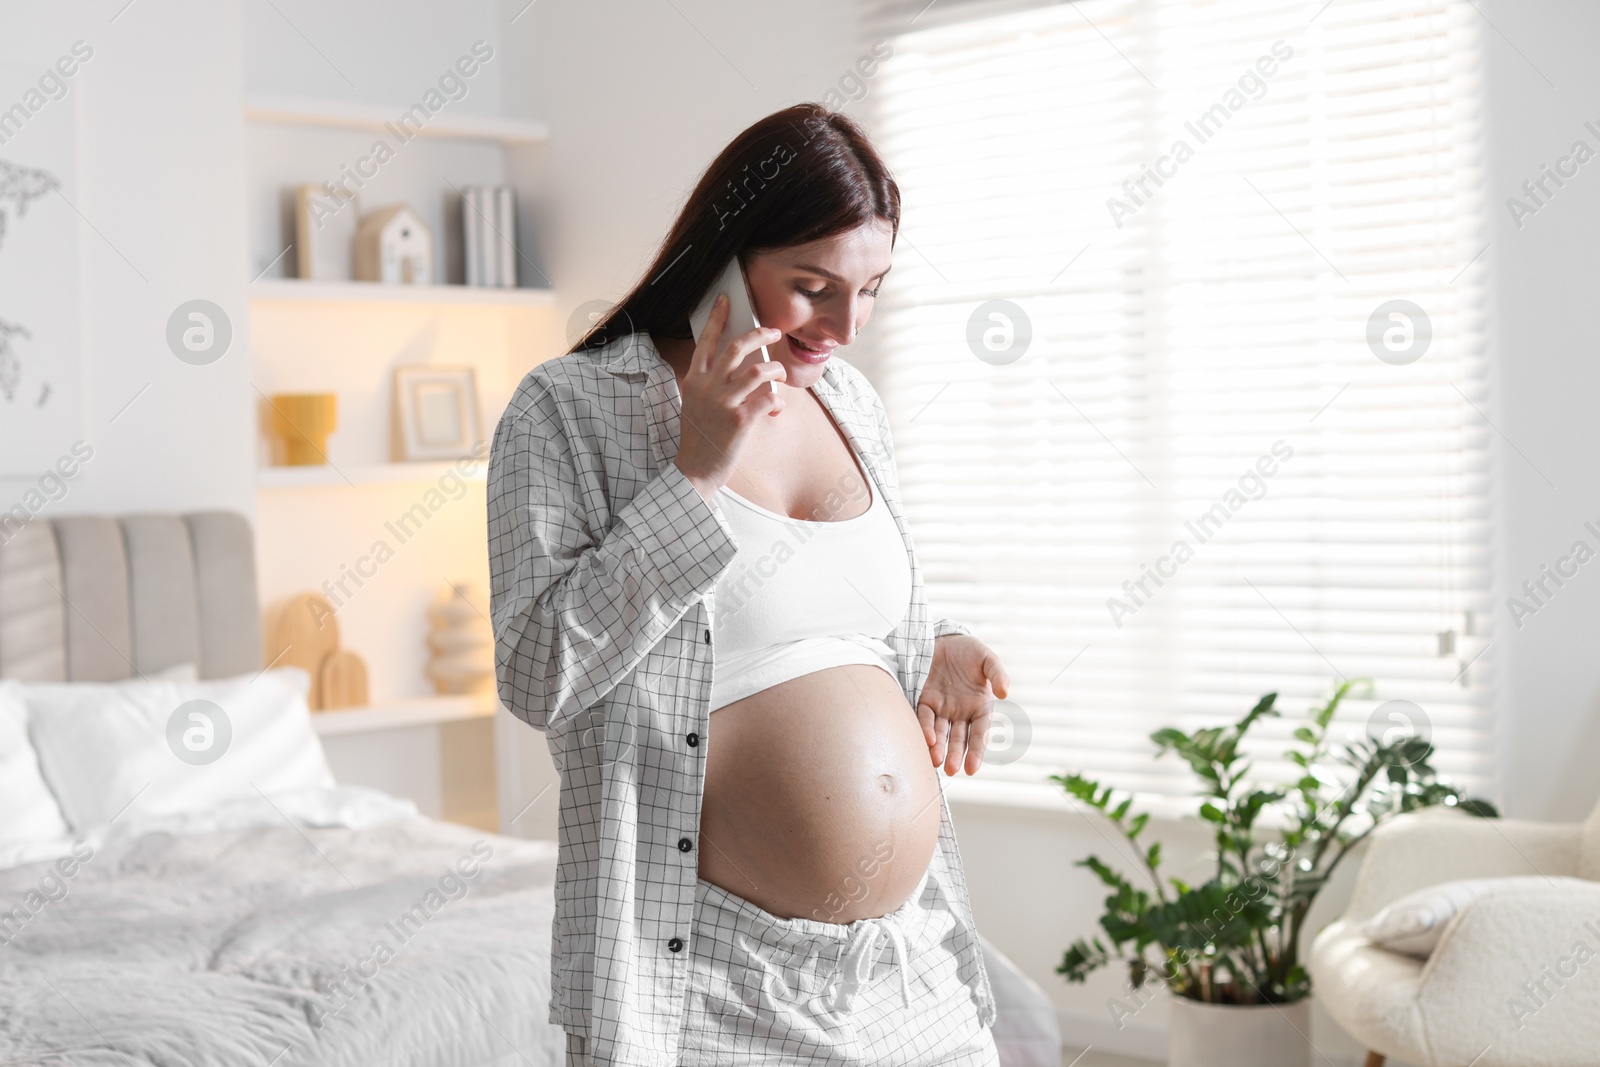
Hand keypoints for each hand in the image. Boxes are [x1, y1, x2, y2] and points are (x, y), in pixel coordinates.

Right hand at [673, 293, 786, 501]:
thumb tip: (736, 367)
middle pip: (736, 347)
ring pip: (758, 371)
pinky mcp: (739, 420)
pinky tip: (775, 408)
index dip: (716, 318)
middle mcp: (707, 387)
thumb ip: (709, 384)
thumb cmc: (698, 438)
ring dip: (775, 370)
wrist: (694, 470)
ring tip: (779, 376)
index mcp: (694, 380)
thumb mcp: (694, 404)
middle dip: (759, 334)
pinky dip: (777, 401)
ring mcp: (723, 403)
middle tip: (773, 331)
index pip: (706, 341)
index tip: (725, 300)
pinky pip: (767, 399)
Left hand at [917, 634, 1010, 775]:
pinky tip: (928, 739)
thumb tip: (1005, 692)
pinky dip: (925, 728)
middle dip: (956, 755)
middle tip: (952, 770)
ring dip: (939, 748)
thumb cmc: (969, 650)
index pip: (979, 733)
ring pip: (940, 732)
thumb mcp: (987, 659)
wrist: (943, 637)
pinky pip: (924, 717)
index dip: (977, 751)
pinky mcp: (925, 699)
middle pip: (959, 738)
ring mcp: (942, 707)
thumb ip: (998, 673)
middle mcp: (961, 712)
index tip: (972, 768)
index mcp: (980, 706)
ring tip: (937, 761)